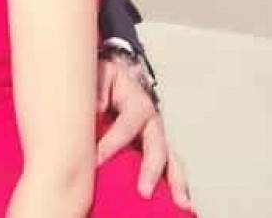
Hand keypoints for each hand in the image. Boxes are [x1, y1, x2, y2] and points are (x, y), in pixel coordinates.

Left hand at [96, 56, 190, 210]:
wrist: (118, 78)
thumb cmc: (108, 77)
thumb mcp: (101, 74)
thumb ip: (98, 87)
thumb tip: (98, 107)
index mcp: (138, 103)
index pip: (126, 126)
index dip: (112, 143)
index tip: (97, 159)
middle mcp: (152, 121)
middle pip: (157, 146)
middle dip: (151, 169)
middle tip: (144, 190)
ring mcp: (157, 136)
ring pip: (171, 159)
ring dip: (176, 182)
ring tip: (181, 203)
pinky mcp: (156, 146)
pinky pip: (169, 166)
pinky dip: (175, 183)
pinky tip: (179, 202)